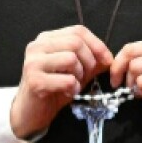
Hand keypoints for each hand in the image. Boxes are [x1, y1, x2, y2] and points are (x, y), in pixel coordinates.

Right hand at [10, 24, 112, 139]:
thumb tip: (110, 58)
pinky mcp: (34, 80)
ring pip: (71, 59)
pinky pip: (66, 79)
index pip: (78, 31)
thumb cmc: (54, 88)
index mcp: (47, 39)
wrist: (31, 111)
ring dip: (80, 75)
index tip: (107, 60)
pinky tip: (68, 92)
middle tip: (87, 76)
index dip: (97, 44)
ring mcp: (33, 62)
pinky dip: (73, 87)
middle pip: (75, 43)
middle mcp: (37, 46)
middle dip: (89, 61)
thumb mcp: (75, 71)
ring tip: (74, 84)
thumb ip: (91, 61)